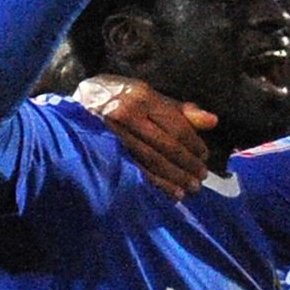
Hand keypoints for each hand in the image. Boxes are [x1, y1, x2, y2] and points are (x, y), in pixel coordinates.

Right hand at [77, 74, 215, 197]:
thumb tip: (213, 121)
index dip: (194, 144)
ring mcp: (114, 134)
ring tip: (190, 188)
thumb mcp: (147, 96)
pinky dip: (157, 184)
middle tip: (201, 177)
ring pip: (153, 160)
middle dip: (188, 164)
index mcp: (142, 97)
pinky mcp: (106, 151)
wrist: (76, 106)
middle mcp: (128, 114)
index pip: (176, 125)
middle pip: (167, 145)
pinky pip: (136, 171)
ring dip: (175, 177)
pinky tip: (172, 193)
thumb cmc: (119, 99)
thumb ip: (179, 109)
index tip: (204, 156)